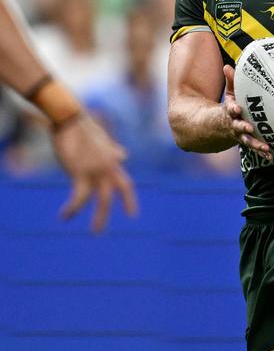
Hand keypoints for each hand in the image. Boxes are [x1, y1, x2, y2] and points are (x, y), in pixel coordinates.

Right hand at [53, 114, 137, 232]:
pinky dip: (73, 208)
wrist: (70, 118)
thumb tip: (124, 155)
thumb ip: (113, 151)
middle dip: (109, 213)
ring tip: (94, 232)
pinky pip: (80, 198)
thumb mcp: (102, 142)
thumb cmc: (82, 127)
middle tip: (102, 230)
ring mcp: (97, 170)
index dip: (128, 200)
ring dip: (99, 218)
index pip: (126, 184)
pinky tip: (65, 216)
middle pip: (116, 195)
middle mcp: (109, 168)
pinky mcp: (81, 172)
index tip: (132, 215)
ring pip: (103, 201)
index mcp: (113, 162)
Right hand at [223, 65, 271, 159]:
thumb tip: (228, 66)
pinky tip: (271, 156)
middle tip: (249, 128)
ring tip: (266, 148)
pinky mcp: (247, 141)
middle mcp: (234, 125)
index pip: (230, 109)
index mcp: (230, 112)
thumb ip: (230, 81)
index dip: (232, 108)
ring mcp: (240, 135)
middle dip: (243, 128)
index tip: (236, 108)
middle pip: (238, 127)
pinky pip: (255, 148)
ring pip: (247, 141)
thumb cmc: (230, 106)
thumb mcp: (229, 94)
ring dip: (256, 145)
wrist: (219, 127)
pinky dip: (262, 152)